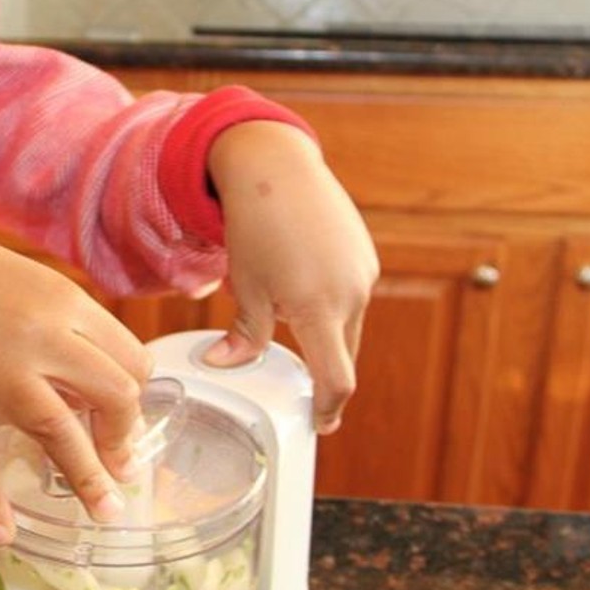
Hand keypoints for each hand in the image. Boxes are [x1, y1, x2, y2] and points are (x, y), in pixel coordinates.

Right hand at [0, 219, 149, 543]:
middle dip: (125, 435)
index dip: (137, 391)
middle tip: (124, 464)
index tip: (126, 413)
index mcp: (66, 302)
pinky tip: (4, 534)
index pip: (131, 358)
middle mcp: (40, 337)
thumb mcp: (38, 285)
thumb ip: (73, 329)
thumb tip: (105, 388)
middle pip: (113, 393)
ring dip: (88, 479)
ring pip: (59, 432)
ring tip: (107, 511)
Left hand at [204, 121, 379, 432]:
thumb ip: (244, 335)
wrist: (276, 167)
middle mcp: (352, 293)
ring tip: (290, 316)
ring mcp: (363, 272)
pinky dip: (331, 303)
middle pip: (344, 354)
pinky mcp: (366, 253)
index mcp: (320, 309)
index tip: (320, 422)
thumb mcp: (246, 286)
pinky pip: (351, 294)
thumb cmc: (255, 226)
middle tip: (307, 392)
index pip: (337, 379)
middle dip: (325, 373)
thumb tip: (224, 365)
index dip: (328, 408)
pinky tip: (304, 285)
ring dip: (325, 333)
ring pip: (348, 323)